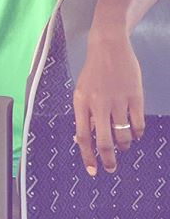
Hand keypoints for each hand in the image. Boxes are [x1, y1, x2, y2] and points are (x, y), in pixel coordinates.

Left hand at [73, 31, 143, 175]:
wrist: (108, 46)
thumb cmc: (93, 71)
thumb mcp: (81, 90)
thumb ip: (84, 114)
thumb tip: (83, 139)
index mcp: (81, 102)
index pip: (82, 136)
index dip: (86, 156)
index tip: (92, 171)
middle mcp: (98, 104)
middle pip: (103, 141)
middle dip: (108, 160)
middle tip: (111, 168)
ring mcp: (118, 101)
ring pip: (123, 136)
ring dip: (123, 146)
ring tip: (123, 145)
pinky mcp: (135, 97)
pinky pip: (137, 125)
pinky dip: (137, 134)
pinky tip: (134, 133)